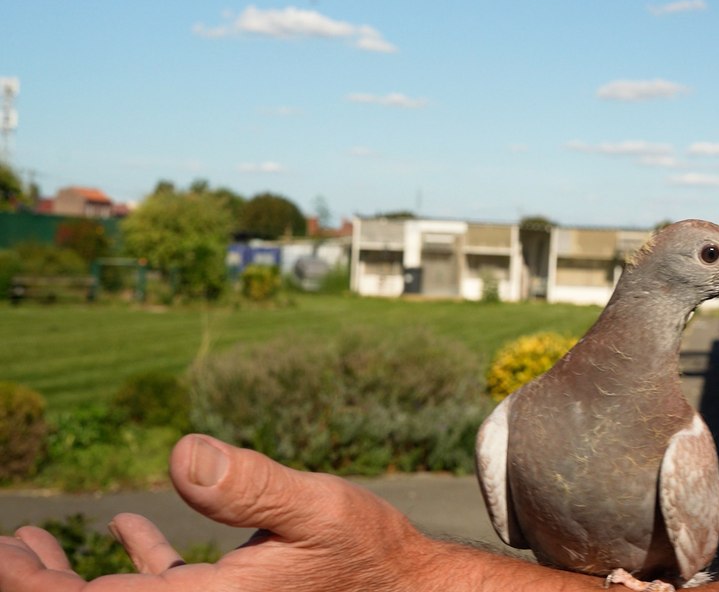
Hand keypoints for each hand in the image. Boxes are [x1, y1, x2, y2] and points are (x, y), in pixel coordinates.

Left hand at [0, 434, 431, 591]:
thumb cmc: (369, 555)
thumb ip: (249, 485)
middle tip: (5, 549)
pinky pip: (161, 590)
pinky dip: (130, 564)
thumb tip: (180, 454)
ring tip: (27, 548)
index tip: (3, 553)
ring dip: (68, 578)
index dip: (34, 586)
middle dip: (38, 583)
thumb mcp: (316, 509)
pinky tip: (120, 531)